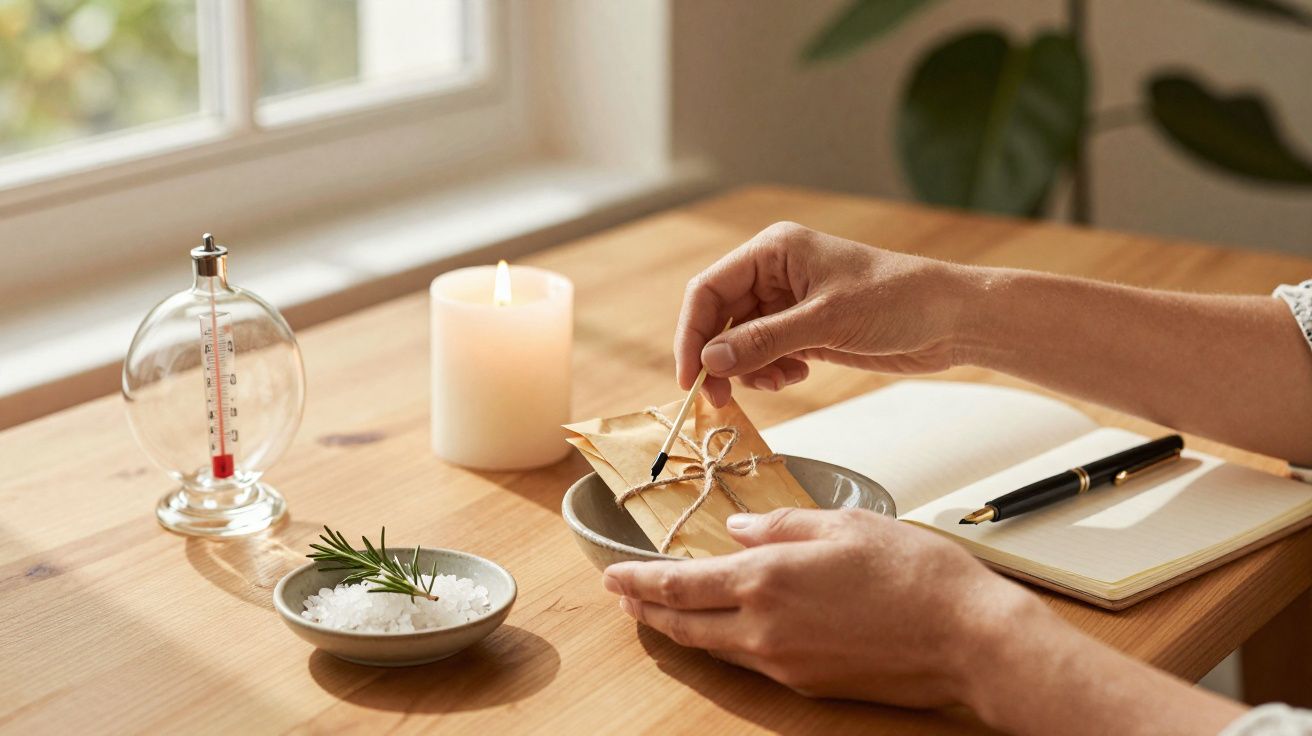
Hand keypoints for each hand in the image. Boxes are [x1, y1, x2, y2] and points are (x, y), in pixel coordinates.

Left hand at [602, 508, 1039, 707]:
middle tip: (623, 596)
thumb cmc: (915, 575)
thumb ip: (779, 525)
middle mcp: (764, 629)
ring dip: (681, 628)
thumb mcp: (843, 524)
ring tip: (662, 612)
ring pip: (713, 646)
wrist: (967, 639)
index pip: (680, 583)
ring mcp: (784, 663)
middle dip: (647, 607)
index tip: (613, 574)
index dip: (639, 579)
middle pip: (685, 623)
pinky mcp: (808, 684)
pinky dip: (723, 643)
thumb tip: (738, 530)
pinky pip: (749, 662)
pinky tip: (726, 628)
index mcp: (767, 580)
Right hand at [676, 222, 977, 405]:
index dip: (692, 333)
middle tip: (720, 397)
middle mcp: (775, 274)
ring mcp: (789, 303)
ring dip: (749, 369)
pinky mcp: (806, 330)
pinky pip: (766, 355)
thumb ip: (764, 340)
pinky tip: (798, 375)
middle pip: (720, 319)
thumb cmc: (898, 300)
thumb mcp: (826, 321)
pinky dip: (771, 372)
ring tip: (780, 381)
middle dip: (719, 358)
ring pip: (740, 342)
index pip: (708, 290)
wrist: (952, 319)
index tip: (690, 376)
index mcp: (773, 251)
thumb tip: (710, 361)